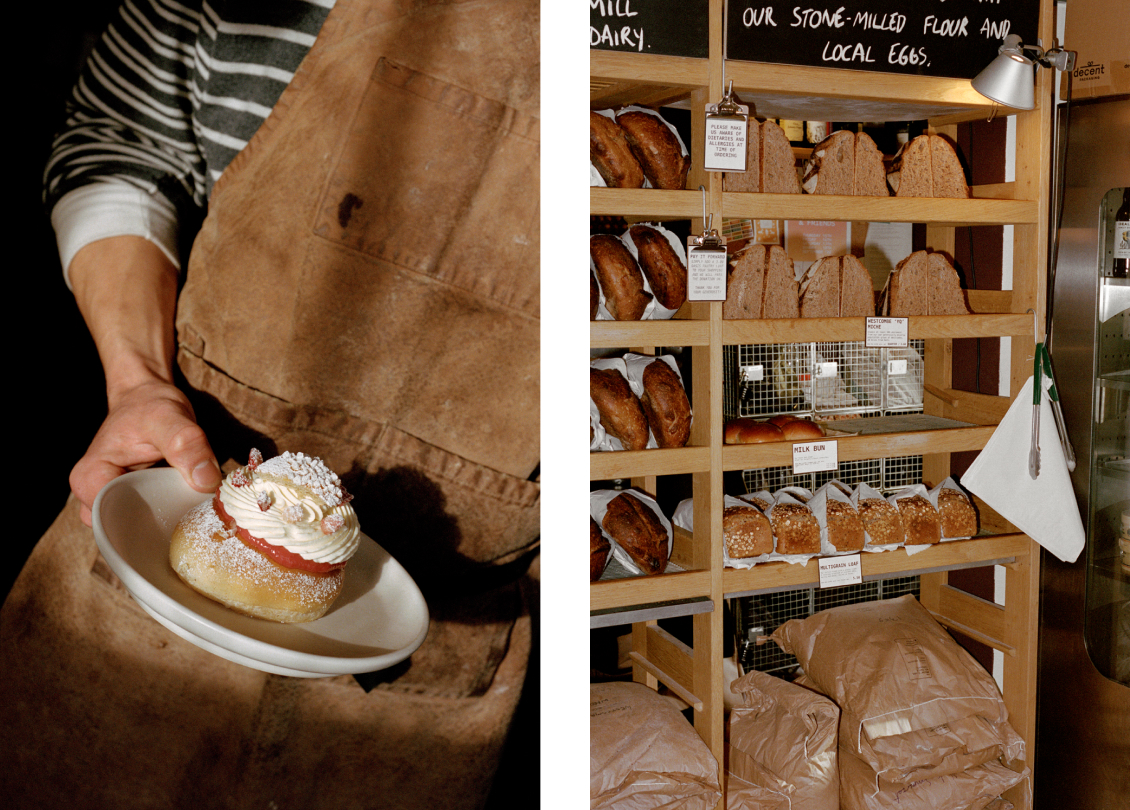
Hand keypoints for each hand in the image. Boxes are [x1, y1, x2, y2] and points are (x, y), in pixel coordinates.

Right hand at [70, 380, 220, 525]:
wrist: (148, 398)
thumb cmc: (150, 406)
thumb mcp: (169, 417)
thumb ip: (186, 444)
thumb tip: (206, 481)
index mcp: (90, 479)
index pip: (110, 521)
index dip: (146, 524)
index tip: (179, 517)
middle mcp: (93, 496)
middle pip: (123, 531)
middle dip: (157, 529)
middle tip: (190, 518)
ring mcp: (111, 501)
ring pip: (136, 529)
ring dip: (163, 523)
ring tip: (188, 511)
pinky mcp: (129, 502)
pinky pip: (145, 521)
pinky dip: (166, 516)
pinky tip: (185, 509)